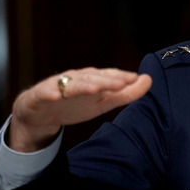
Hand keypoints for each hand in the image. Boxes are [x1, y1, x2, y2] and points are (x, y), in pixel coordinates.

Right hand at [8, 67, 152, 151]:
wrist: (42, 113)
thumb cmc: (76, 104)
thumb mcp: (104, 102)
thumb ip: (126, 93)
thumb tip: (149, 80)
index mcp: (93, 79)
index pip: (109, 76)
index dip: (121, 77)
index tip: (136, 79)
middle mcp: (77, 79)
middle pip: (93, 79)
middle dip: (106, 81)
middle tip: (121, 84)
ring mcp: (58, 86)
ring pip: (71, 84)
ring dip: (83, 86)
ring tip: (94, 89)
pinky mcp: (40, 95)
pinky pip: (44, 94)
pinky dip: (49, 94)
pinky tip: (53, 96)